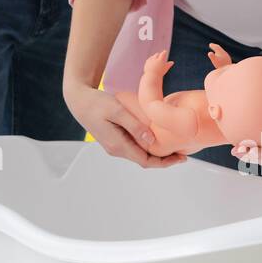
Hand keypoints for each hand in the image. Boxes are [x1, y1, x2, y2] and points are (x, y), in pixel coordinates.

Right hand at [63, 82, 186, 168]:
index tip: (181, 158)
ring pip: (140, 154)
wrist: (78, 100)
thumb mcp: (117, 110)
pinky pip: (135, 147)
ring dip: (156, 153)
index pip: (146, 161)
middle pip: (145, 160)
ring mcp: (115, 145)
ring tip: (174, 146)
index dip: (165, 162)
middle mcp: (116, 149)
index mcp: (118, 145)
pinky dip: (148, 146)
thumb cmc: (96, 103)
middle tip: (183, 152)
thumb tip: (152, 140)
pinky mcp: (114, 139)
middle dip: (164, 159)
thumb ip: (134, 126)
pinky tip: (156, 138)